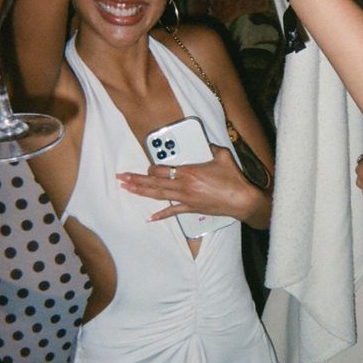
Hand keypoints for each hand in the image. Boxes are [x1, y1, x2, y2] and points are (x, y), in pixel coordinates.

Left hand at [117, 145, 258, 222]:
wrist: (241, 200)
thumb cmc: (233, 179)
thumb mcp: (222, 156)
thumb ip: (211, 148)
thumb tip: (206, 144)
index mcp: (188, 172)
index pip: (161, 170)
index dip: (151, 169)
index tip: (147, 167)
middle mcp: (183, 186)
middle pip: (153, 183)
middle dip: (135, 180)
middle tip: (121, 178)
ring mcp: (185, 199)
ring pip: (158, 196)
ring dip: (141, 192)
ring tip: (127, 189)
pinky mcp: (191, 208)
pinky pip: (172, 212)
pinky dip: (161, 215)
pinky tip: (150, 217)